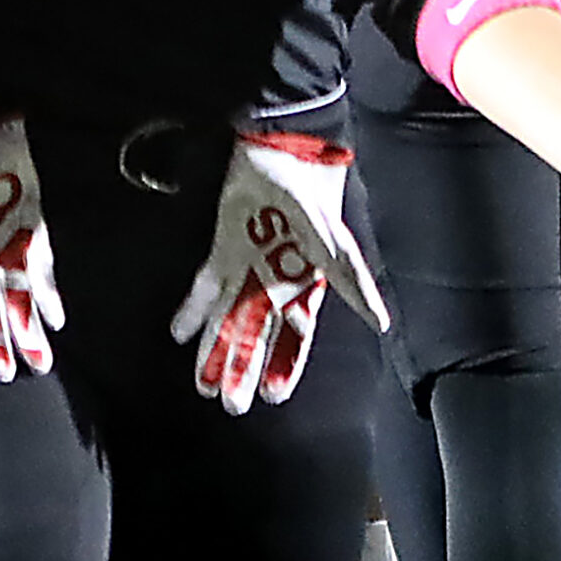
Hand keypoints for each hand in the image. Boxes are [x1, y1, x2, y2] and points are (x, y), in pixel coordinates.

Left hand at [170, 131, 389, 414]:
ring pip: (227, 319)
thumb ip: (353, 285)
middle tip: (229, 405)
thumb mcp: (335, 244)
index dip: (285, 365)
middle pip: (256, 336)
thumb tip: (380, 323)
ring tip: (203, 385)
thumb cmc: (314, 198)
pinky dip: (192, 310)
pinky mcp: (221, 248)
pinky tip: (179, 333)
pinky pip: (203, 286)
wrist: (281, 154)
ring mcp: (245, 267)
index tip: (271, 396)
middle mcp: (273, 284)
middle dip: (243, 369)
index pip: (294, 337)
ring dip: (214, 350)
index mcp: (303, 286)